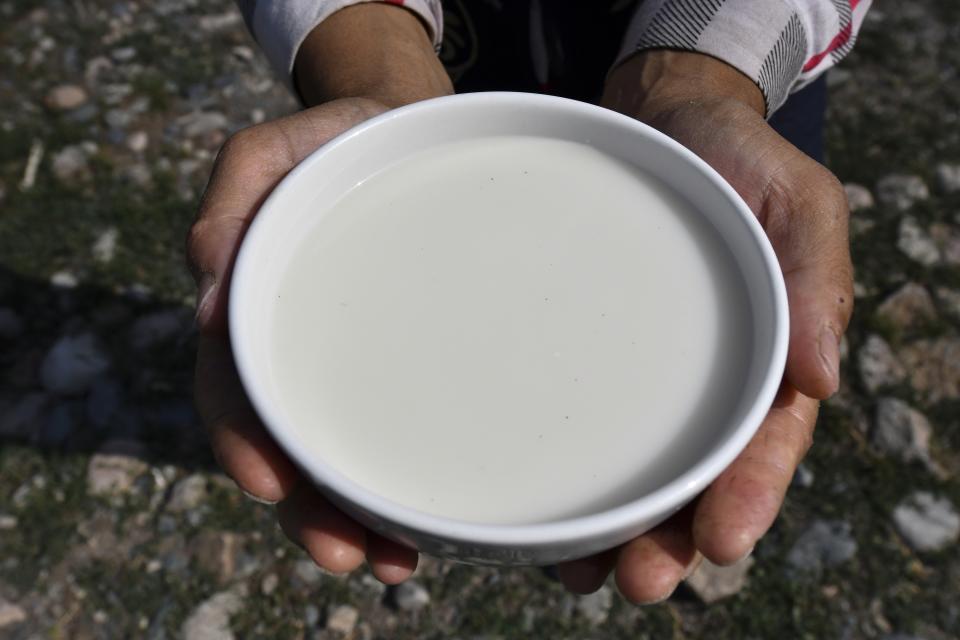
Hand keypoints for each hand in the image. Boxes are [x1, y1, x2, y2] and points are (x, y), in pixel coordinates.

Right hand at [189, 4, 450, 583]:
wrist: (408, 131)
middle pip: (292, 445)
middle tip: (358, 557)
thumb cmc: (337, 137)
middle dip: (315, 509)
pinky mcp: (408, 363)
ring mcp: (355, 362)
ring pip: (345, 454)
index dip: (247, 443)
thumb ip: (235, 200)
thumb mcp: (274, 150)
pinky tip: (437, 516)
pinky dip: (409, 478)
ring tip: (398, 561)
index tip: (274, 487)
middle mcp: (301, 350)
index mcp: (257, 311)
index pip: (237, 389)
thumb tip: (205, 292)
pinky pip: (402, 427)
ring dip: (362, 515)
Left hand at [556, 51, 853, 601]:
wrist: (659, 119)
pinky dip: (567, 475)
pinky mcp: (590, 356)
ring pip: (635, 469)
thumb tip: (825, 378)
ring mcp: (644, 374)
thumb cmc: (735, 155)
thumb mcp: (797, 198)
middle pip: (694, 477)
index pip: (764, 439)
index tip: (722, 543)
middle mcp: (705, 379)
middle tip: (638, 582)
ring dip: (613, 529)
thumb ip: (814, 277)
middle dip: (671, 538)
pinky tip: (539, 515)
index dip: (748, 494)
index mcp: (767, 353)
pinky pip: (581, 424)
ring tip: (578, 574)